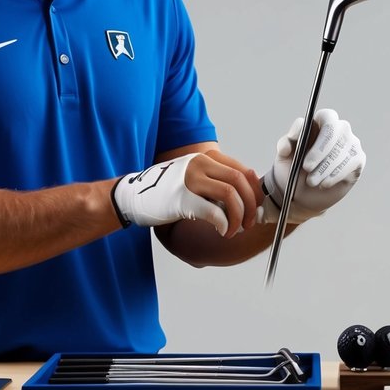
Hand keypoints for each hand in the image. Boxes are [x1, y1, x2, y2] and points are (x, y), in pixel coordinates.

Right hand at [112, 151, 260, 235]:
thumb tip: (247, 199)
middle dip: (250, 205)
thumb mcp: (195, 178)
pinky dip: (224, 223)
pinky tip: (222, 231)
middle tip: (249, 222)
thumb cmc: (166, 191)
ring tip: (234, 229)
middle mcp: (199, 163)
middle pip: (239, 181)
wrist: (132, 196)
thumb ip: (216, 182)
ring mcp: (189, 179)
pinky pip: (212, 211)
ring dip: (238, 216)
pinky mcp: (181, 198)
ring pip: (229, 194)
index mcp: (206, 158)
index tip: (256, 207)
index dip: (255, 192)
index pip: (242, 171)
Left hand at [260, 109, 364, 224]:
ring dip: (324, 168)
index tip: (296, 142)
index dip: (313, 129)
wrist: (303, 194)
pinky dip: (335, 175)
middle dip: (319, 151)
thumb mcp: (284, 157)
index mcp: (321, 122)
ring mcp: (351, 143)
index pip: (326, 116)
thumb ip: (284, 145)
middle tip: (306, 168)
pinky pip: (350, 164)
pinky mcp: (358, 159)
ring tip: (311, 182)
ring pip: (341, 151)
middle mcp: (340, 129)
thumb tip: (286, 146)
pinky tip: (324, 183)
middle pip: (334, 131)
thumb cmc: (294, 169)